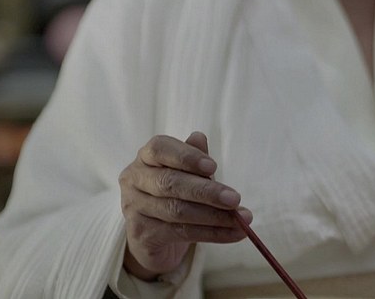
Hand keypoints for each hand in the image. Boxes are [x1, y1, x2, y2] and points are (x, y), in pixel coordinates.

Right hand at [119, 132, 250, 279]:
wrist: (150, 237)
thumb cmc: (172, 196)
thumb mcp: (185, 174)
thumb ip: (192, 158)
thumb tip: (199, 137)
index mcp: (144, 158)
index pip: (159, 149)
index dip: (186, 156)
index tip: (213, 166)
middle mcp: (134, 181)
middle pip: (169, 182)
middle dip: (206, 191)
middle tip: (234, 198)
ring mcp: (134, 209)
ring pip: (177, 211)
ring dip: (215, 216)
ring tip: (241, 218)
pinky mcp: (142, 235)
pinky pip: (182, 233)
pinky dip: (213, 234)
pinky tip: (235, 233)